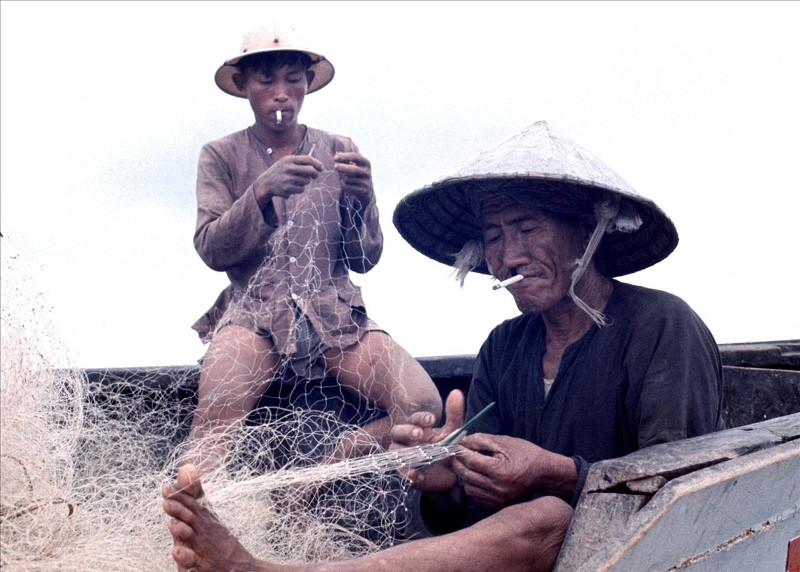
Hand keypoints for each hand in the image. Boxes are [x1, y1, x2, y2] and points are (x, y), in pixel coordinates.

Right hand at [253, 154, 322, 206]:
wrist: (266, 182)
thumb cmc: (280, 171)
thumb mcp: (287, 162)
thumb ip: (300, 162)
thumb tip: (317, 165)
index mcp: (289, 159)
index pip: (308, 159)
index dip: (317, 163)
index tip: (321, 168)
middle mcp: (289, 168)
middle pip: (310, 170)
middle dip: (315, 174)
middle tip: (315, 176)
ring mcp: (288, 179)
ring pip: (306, 181)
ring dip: (305, 182)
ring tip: (297, 180)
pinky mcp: (287, 188)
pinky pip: (301, 189)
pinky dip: (300, 189)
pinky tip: (293, 186)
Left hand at [334, 151, 373, 204]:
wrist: (366, 190)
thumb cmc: (357, 174)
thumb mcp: (355, 164)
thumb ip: (346, 159)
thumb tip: (336, 154)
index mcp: (366, 163)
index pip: (356, 157)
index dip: (344, 156)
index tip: (335, 158)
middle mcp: (367, 172)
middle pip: (354, 169)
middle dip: (343, 167)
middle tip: (335, 166)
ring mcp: (365, 182)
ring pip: (348, 179)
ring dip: (342, 177)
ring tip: (343, 177)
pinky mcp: (361, 190)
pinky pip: (347, 187)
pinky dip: (342, 184)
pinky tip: (344, 183)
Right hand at [389, 390, 465, 492]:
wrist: (451, 473)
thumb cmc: (448, 447)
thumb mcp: (453, 431)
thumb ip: (454, 414)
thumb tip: (456, 392)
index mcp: (418, 426)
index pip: (414, 418)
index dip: (421, 418)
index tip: (432, 420)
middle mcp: (407, 439)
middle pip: (397, 431)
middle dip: (407, 431)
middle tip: (419, 433)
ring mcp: (404, 455)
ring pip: (395, 450)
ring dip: (405, 452)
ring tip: (420, 455)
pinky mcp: (405, 471)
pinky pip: (400, 470)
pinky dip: (408, 472)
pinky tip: (420, 475)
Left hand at [453, 434, 573, 508]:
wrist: (544, 473)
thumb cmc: (526, 454)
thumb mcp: (505, 442)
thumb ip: (482, 440)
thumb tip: (463, 441)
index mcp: (499, 470)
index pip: (470, 460)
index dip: (460, 451)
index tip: (456, 444)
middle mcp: (496, 488)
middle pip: (466, 475)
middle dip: (457, 462)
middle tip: (456, 453)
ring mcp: (497, 498)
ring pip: (468, 487)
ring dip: (462, 475)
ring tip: (464, 464)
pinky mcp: (498, 504)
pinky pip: (476, 496)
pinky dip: (471, 485)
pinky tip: (474, 475)